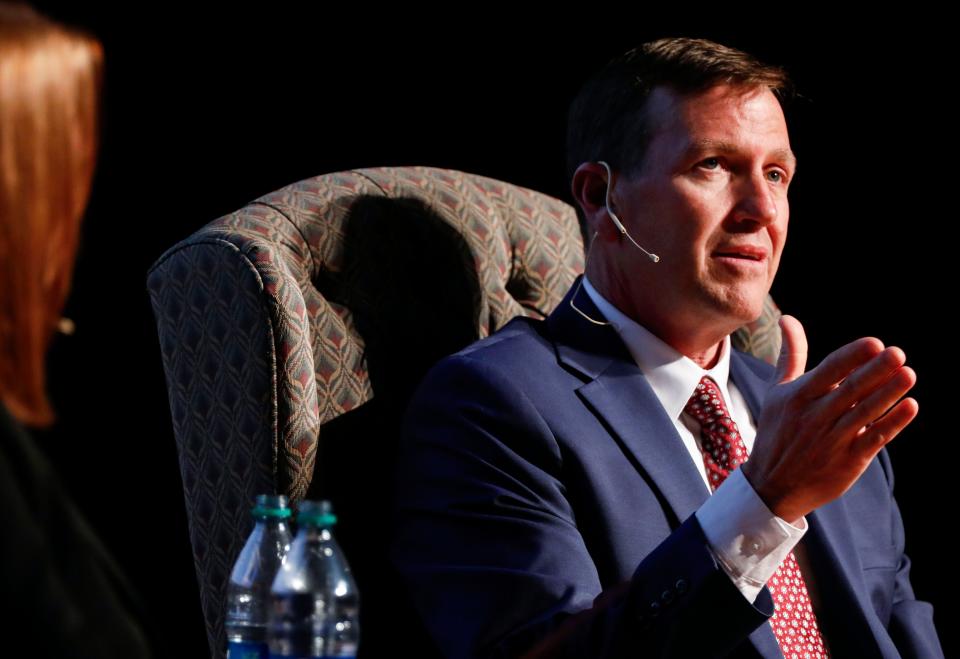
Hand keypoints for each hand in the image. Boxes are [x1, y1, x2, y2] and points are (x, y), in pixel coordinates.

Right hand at [740, 315, 917, 523]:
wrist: (772, 485)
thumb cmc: (777, 430)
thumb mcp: (778, 391)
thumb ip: (790, 354)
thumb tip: (787, 318)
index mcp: (798, 397)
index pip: (829, 371)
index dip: (852, 357)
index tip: (874, 344)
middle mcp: (814, 417)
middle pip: (850, 390)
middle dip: (875, 371)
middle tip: (897, 353)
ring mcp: (832, 440)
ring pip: (864, 413)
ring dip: (888, 393)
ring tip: (908, 374)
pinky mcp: (848, 461)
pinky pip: (874, 439)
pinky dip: (892, 423)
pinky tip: (910, 406)